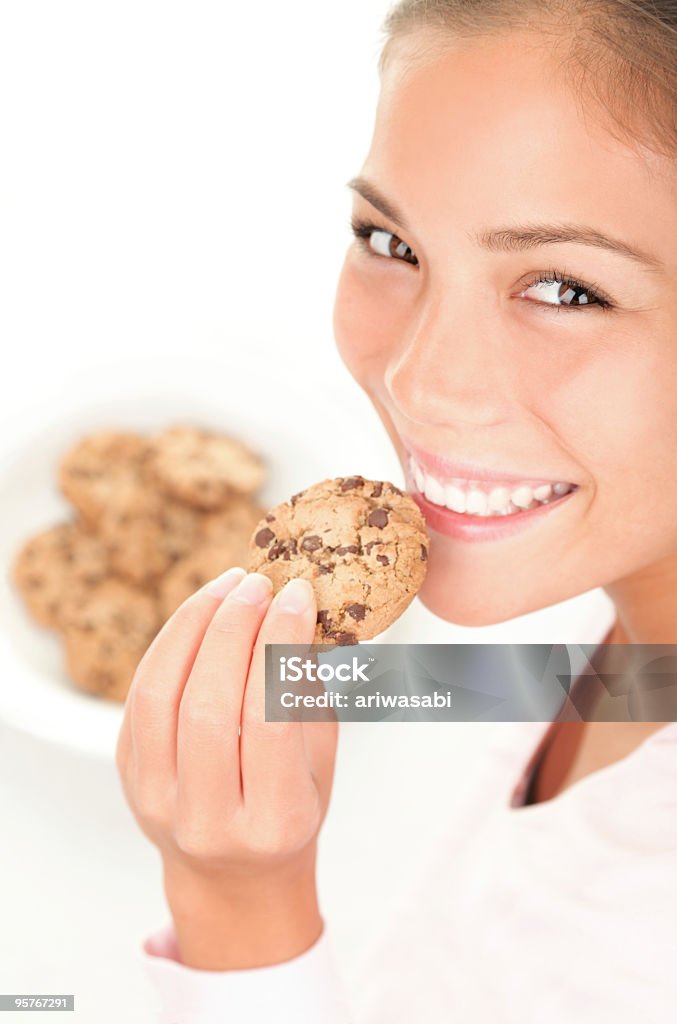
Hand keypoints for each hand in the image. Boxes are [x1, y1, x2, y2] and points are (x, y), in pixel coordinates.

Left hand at [115, 567, 337, 968]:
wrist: (233, 874)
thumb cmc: (291, 809)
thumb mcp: (320, 761)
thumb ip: (307, 693)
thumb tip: (298, 609)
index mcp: (272, 823)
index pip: (270, 722)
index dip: (280, 648)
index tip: (298, 595)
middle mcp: (207, 821)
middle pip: (207, 708)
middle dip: (233, 630)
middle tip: (259, 583)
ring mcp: (157, 801)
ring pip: (160, 696)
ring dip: (194, 626)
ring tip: (229, 585)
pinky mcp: (128, 776)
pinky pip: (140, 696)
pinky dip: (170, 643)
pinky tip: (201, 612)